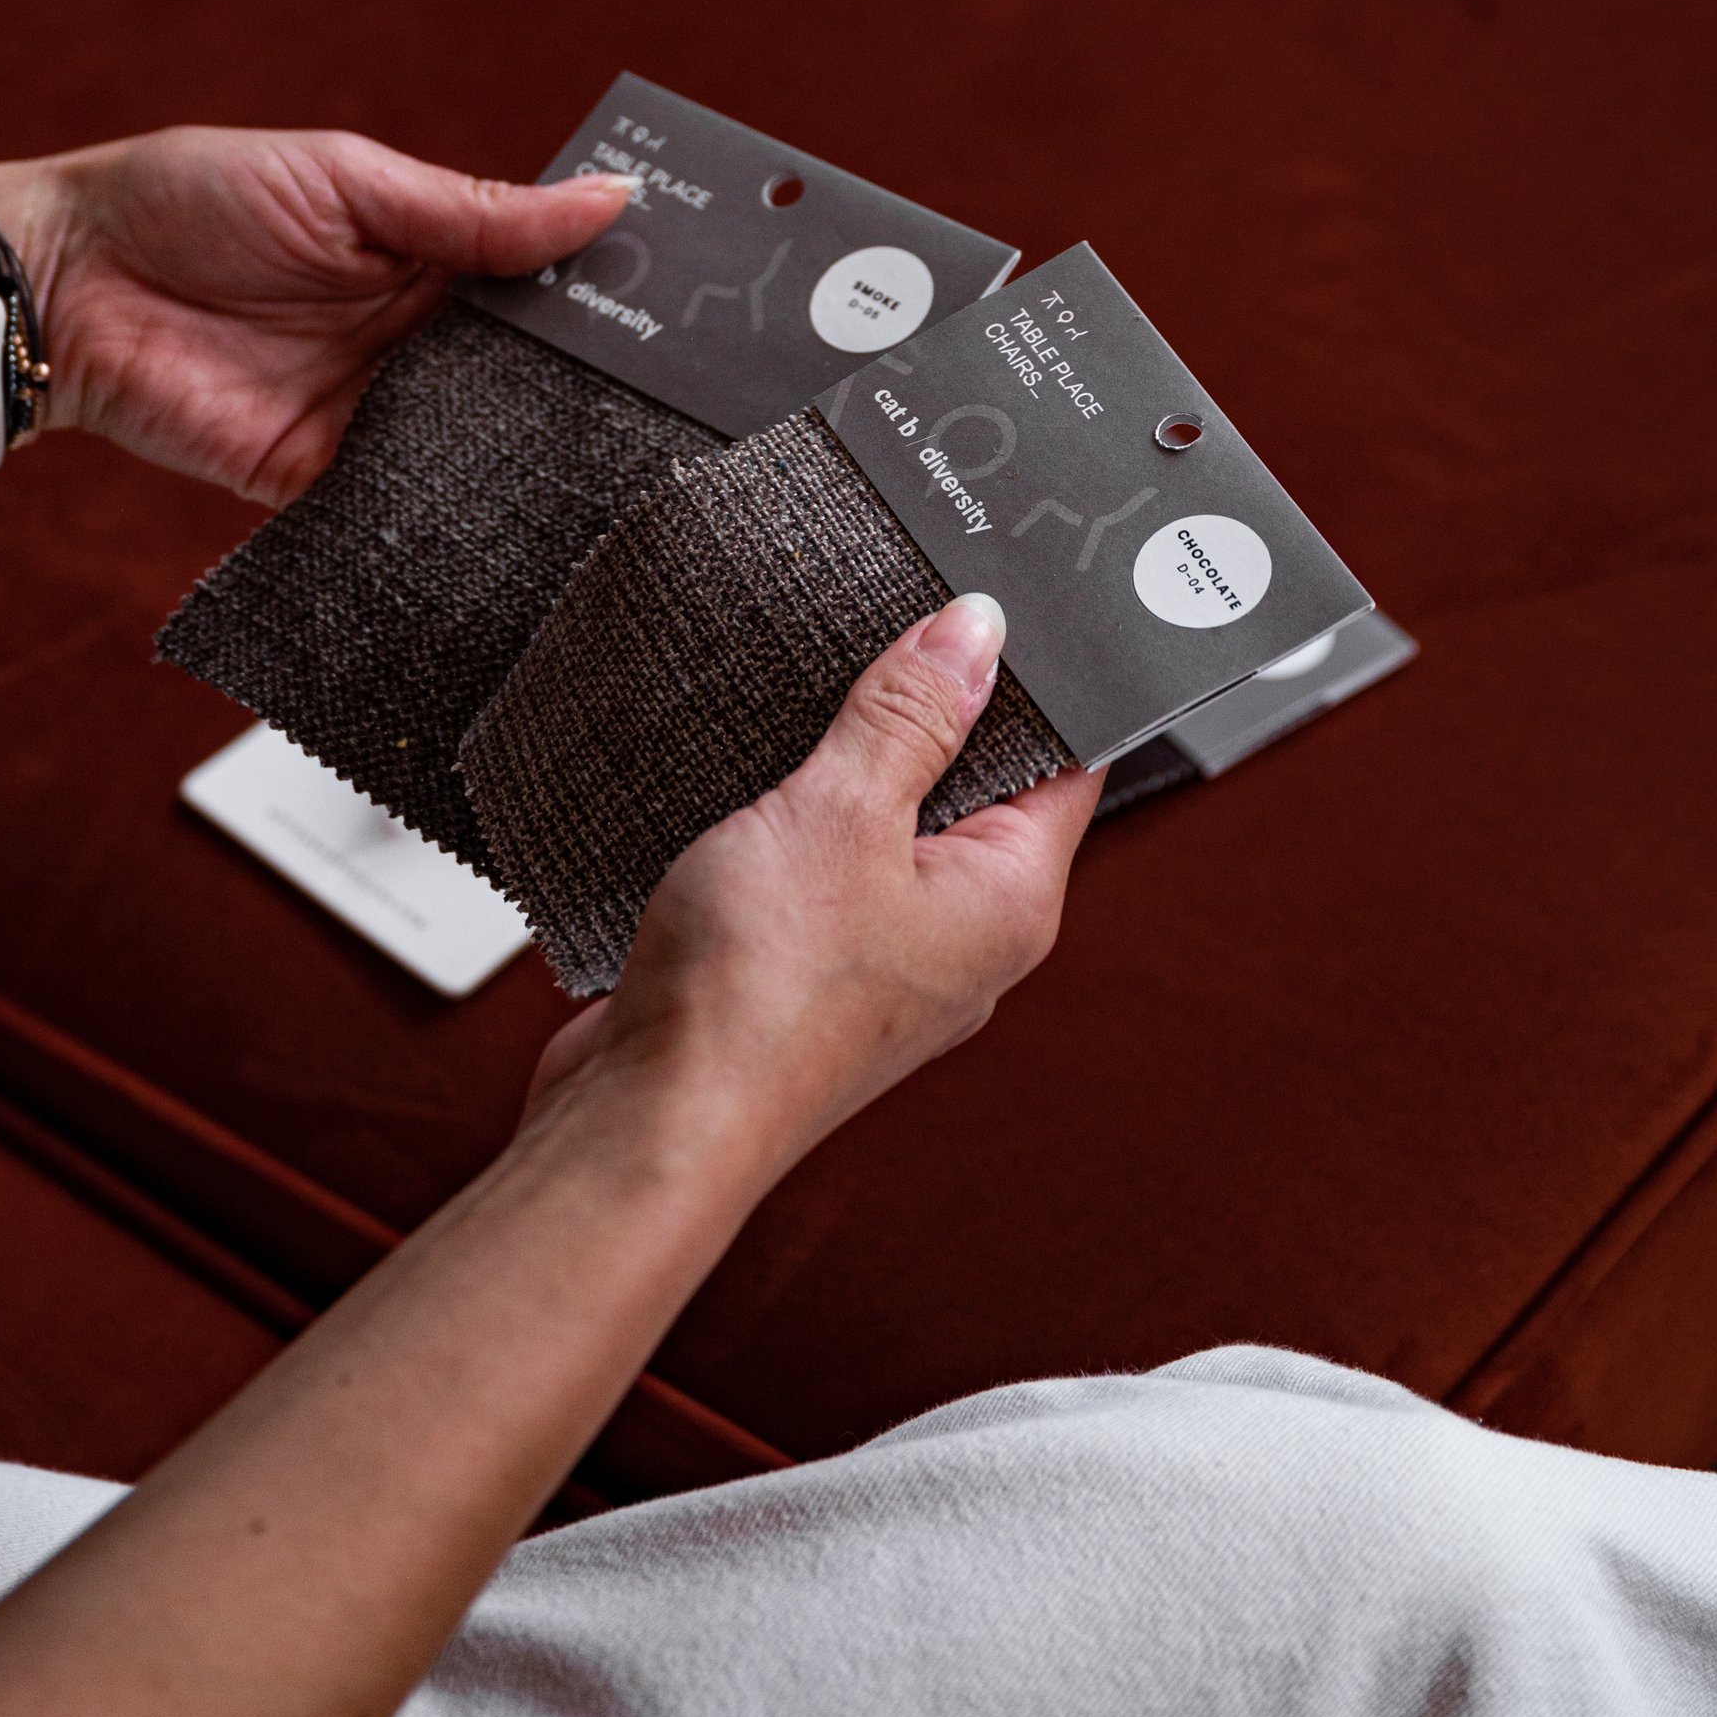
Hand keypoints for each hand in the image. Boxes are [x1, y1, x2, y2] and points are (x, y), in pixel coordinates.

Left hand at [0, 131, 633, 503]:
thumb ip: (473, 212)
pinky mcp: (318, 480)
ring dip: (537, 455)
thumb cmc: (186, 199)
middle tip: (687, 404)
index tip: (692, 313)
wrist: (63, 284)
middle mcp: (410, 339)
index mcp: (425, 254)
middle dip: (592, 388)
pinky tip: (522, 525)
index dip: (607, 299)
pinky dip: (454, 517)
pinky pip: (403, 507)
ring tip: (630, 471)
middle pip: (525, 374)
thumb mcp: (346, 184)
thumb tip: (608, 202)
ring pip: (481, 445)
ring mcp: (370, 414)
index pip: (540, 283)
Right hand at [525, 594, 1097, 1187]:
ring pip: (890, 825)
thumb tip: (976, 631)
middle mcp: (962, 938)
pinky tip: (754, 776)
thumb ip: (910, 714)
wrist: (649, 1119)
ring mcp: (884, 959)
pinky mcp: (807, 970)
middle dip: (933, 709)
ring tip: (812, 696)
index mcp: (1009, 903)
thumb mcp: (841, 811)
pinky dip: (797, 816)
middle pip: (976, 786)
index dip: (1039, 676)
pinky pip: (824, 866)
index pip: (1067, 761)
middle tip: (891, 620)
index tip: (1000, 598)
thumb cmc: (757, 996)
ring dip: (852, 764)